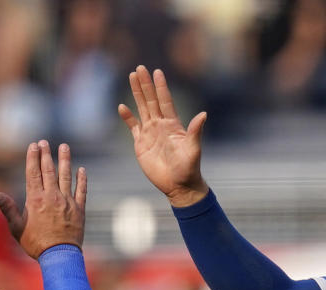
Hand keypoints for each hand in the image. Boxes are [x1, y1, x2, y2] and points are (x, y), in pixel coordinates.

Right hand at [0, 140, 87, 258]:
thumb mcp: (17, 228)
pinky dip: (82, 180)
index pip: (33, 173)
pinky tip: (82, 170)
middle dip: (46, 154)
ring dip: (65, 160)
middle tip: (45, 142)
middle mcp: (52, 197)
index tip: (33, 145)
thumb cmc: (36, 244)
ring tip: (64, 147)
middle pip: (49, 170)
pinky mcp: (79, 209)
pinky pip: (82, 191)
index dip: (33, 158)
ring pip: (66, 176)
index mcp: (36, 200)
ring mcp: (67, 202)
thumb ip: (9, 209)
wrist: (59, 256)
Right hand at [118, 65, 209, 206]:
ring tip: (131, 77)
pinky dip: (127, 117)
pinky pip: (133, 127)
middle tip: (140, 68)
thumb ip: (195, 131)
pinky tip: (122, 107)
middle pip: (151, 100)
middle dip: (145, 84)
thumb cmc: (189, 168)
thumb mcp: (193, 149)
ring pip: (142, 109)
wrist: (178, 186)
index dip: (161, 87)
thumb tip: (203, 114)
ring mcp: (150, 133)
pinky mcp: (141, 144)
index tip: (157, 71)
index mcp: (173, 125)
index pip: (166, 101)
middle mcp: (161, 125)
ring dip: (136, 94)